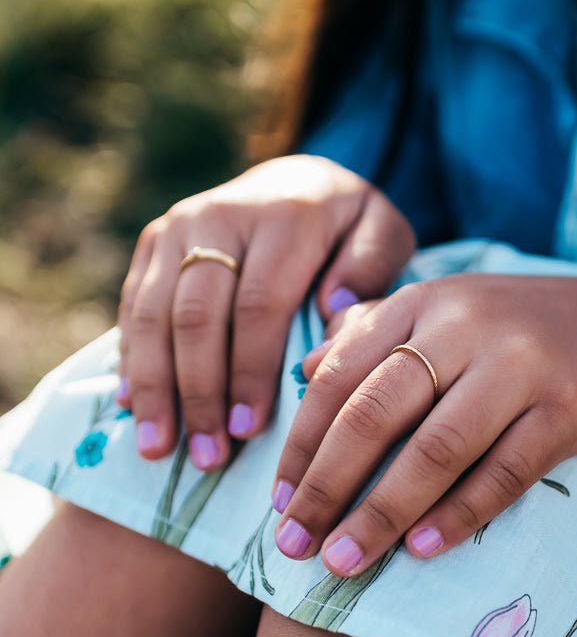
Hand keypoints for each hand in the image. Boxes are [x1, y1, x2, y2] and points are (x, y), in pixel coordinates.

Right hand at [117, 155, 414, 469]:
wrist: (300, 179)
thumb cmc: (350, 225)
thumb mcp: (383, 231)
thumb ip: (371, 264)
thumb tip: (335, 308)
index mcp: (285, 217)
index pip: (259, 304)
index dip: (249, 370)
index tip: (249, 429)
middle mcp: (222, 216)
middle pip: (197, 315)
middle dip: (198, 392)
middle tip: (206, 457)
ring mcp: (180, 226)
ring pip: (153, 314)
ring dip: (155, 387)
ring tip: (158, 448)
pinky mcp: (153, 241)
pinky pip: (132, 305)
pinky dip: (132, 360)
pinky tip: (134, 409)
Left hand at [269, 274, 576, 574]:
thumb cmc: (520, 331)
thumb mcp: (444, 312)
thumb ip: (373, 333)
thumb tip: (303, 373)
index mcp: (423, 302)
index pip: (340, 377)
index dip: (302, 444)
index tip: (278, 503)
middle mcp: (465, 325)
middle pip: (376, 413)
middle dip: (327, 487)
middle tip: (295, 546)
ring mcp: (521, 365)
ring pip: (436, 449)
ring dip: (383, 513)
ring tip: (345, 561)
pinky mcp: (568, 408)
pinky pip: (504, 471)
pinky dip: (460, 515)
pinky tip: (424, 549)